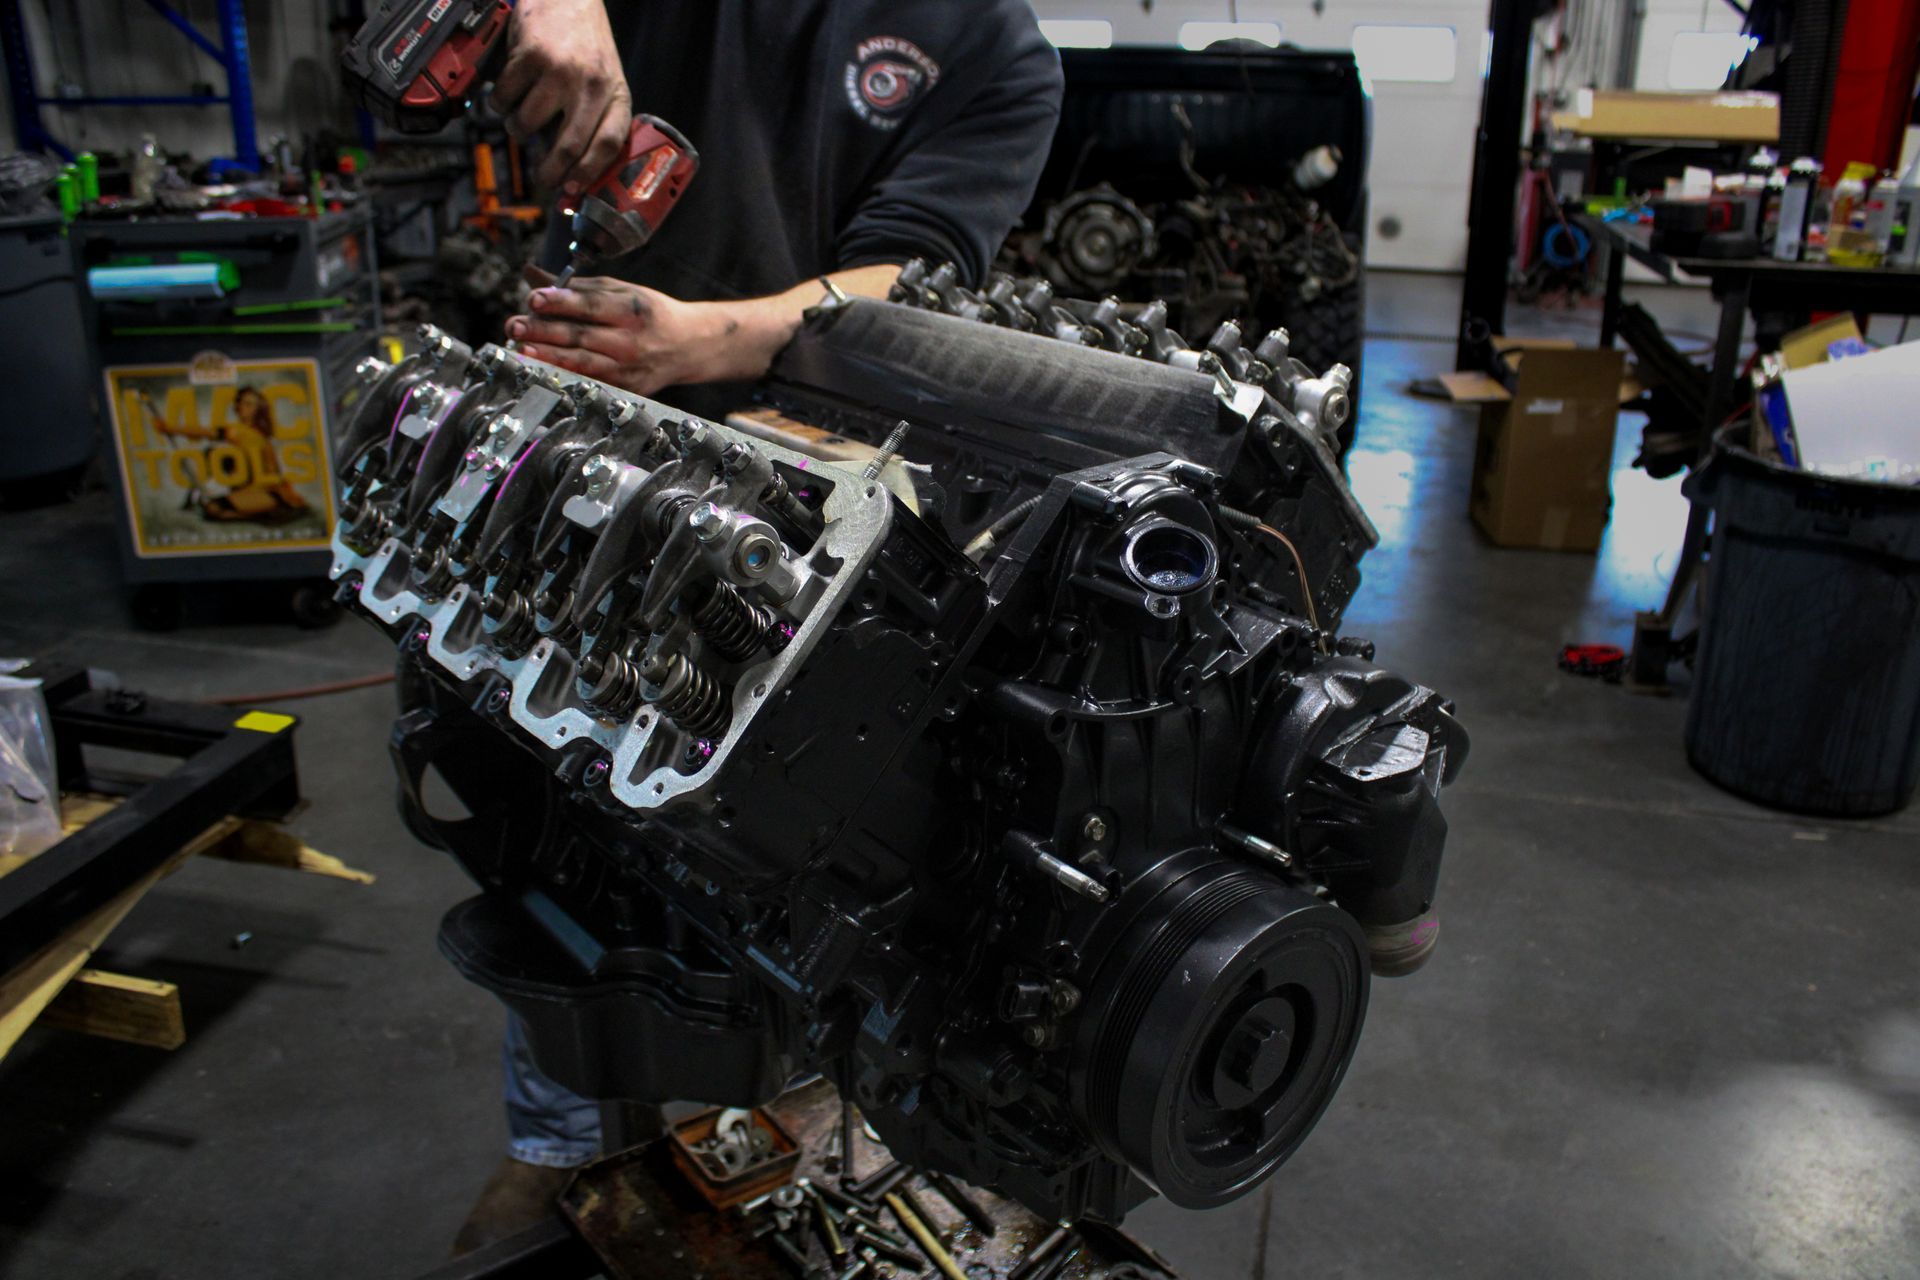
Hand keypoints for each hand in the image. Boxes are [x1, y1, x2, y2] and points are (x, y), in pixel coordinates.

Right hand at [490, 0, 630, 193]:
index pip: (608, 145)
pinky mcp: (530, 56)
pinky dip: (500, 103)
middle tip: (541, 180)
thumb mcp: (605, 82)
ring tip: (520, 120)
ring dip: (518, 130)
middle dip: (550, 172)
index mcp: (615, 94)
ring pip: (529, 124)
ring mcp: (560, 70)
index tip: (572, 191)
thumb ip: (596, 119)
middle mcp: (591, 85)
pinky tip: (508, 95)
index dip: (588, 174)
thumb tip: (573, 170)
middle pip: (569, 146)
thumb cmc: (585, 44)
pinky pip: (505, 97)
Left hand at [507, 266, 728, 395]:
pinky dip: (564, 376)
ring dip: (549, 357)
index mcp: (632, 310)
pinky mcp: (627, 389)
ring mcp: (629, 369)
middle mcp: (632, 341)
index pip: (591, 305)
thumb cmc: (650, 313)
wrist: (689, 346)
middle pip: (582, 336)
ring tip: (521, 350)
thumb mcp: (620, 290)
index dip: (561, 302)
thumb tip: (531, 275)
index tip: (534, 298)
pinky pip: (591, 382)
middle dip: (544, 331)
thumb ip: (577, 286)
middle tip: (514, 326)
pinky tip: (541, 371)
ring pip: (583, 363)